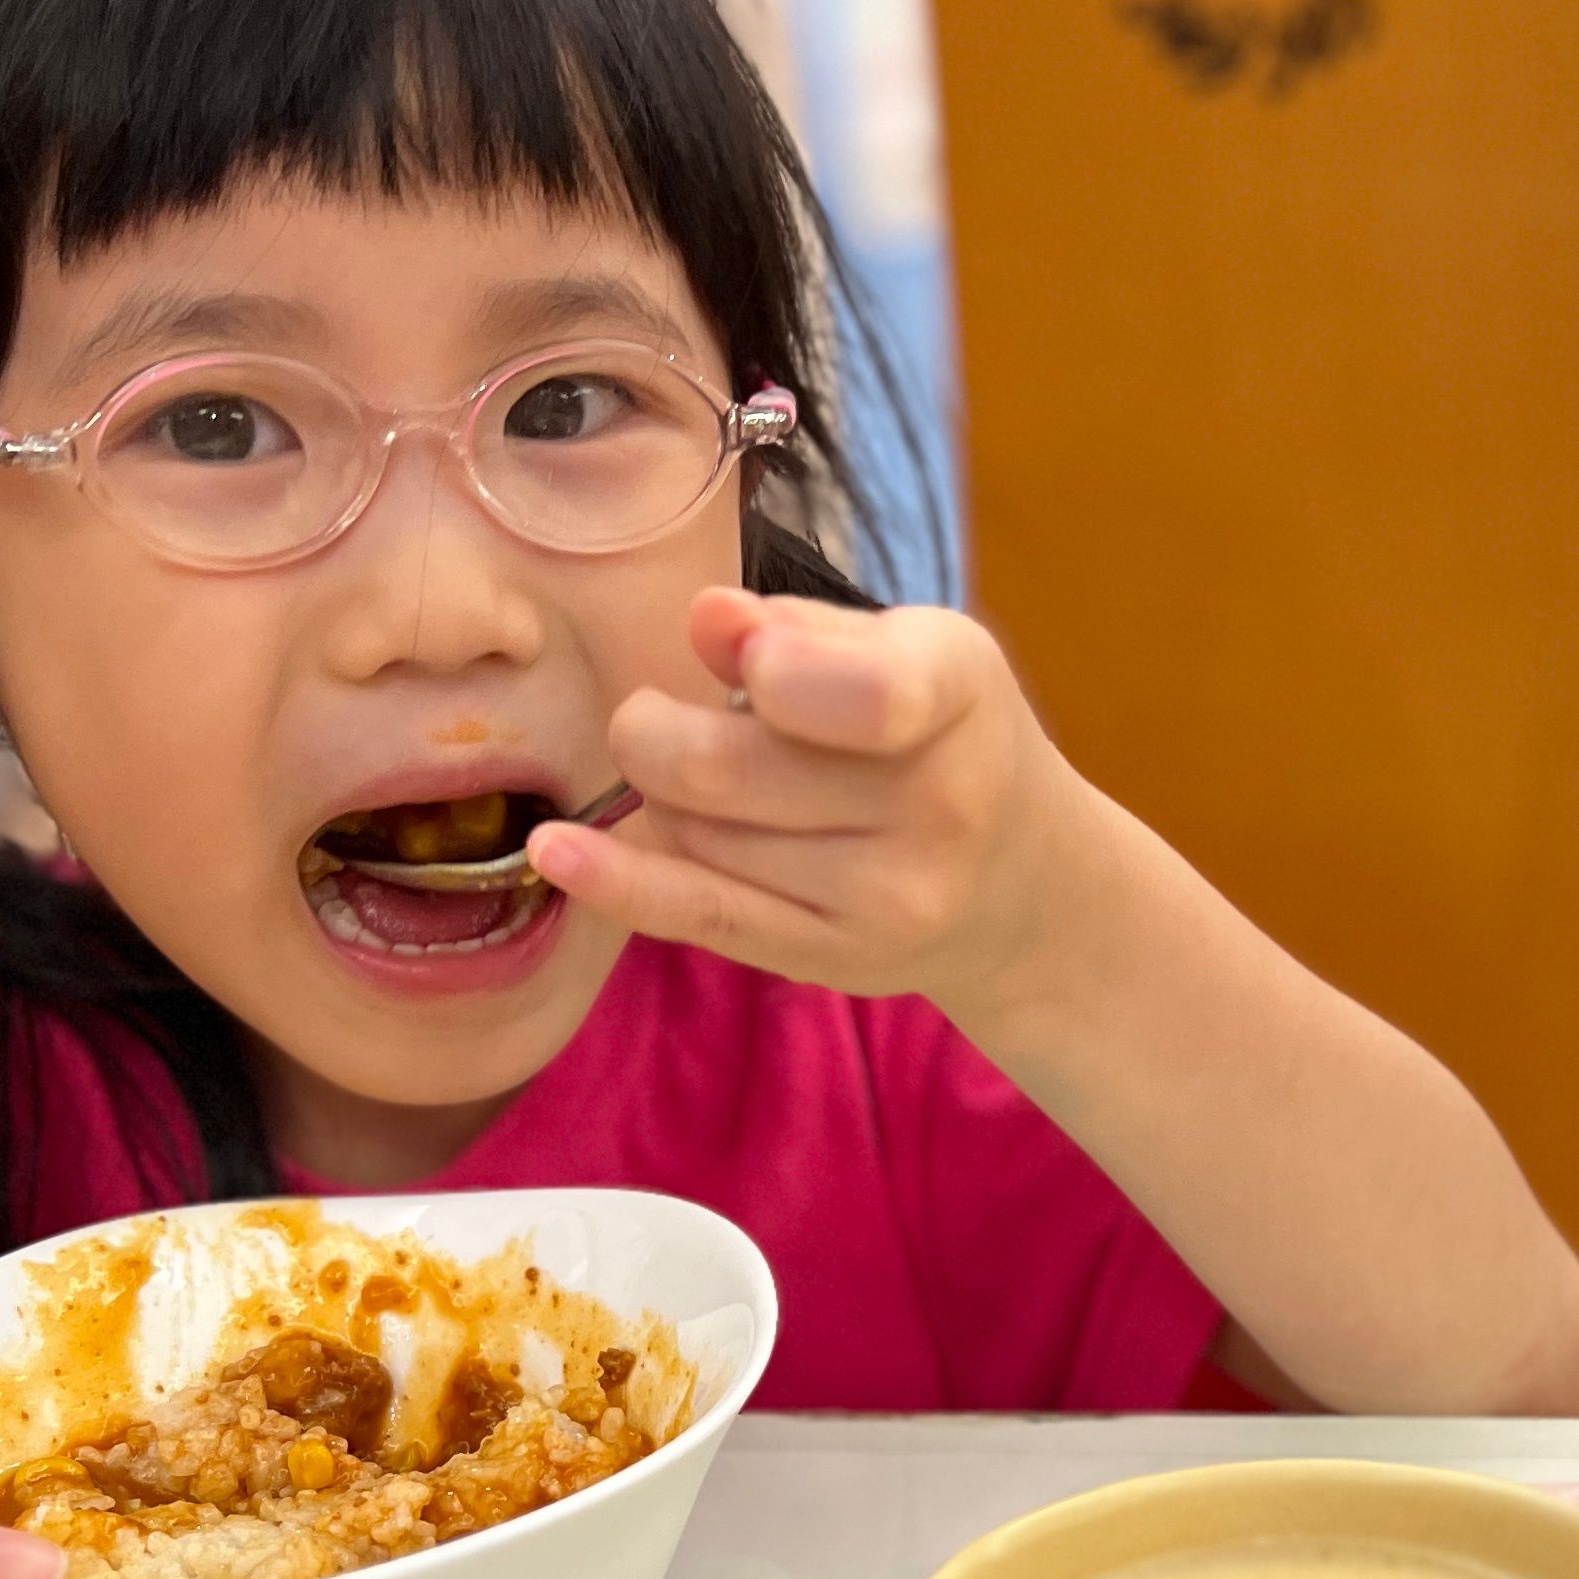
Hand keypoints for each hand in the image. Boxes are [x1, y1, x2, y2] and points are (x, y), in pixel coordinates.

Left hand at [528, 587, 1084, 1016]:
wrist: (1020, 881)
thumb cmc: (939, 734)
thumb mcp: (905, 648)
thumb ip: (805, 630)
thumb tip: (708, 618)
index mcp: (958, 693)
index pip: (868, 693)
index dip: (774, 670)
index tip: (740, 657)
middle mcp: (938, 805)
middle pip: (725, 769)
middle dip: (654, 732)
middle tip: (656, 721)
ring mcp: (889, 897)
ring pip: (698, 834)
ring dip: (666, 798)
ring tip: (712, 785)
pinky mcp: (835, 960)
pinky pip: (701, 916)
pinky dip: (616, 880)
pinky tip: (558, 851)